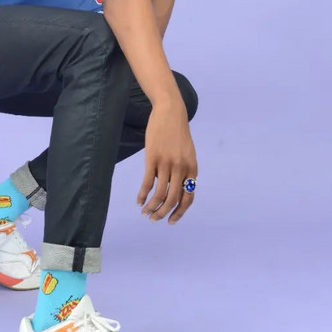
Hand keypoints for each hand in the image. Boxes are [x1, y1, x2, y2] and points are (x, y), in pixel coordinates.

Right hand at [137, 102, 197, 224]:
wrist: (170, 112)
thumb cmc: (178, 132)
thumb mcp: (187, 153)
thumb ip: (183, 171)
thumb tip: (173, 189)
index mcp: (192, 169)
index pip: (188, 198)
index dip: (179, 212)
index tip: (171, 220)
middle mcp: (181, 169)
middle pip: (173, 199)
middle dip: (162, 213)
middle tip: (154, 219)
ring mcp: (166, 163)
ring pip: (160, 194)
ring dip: (152, 207)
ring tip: (144, 212)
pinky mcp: (152, 158)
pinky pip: (148, 182)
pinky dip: (143, 194)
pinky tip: (138, 200)